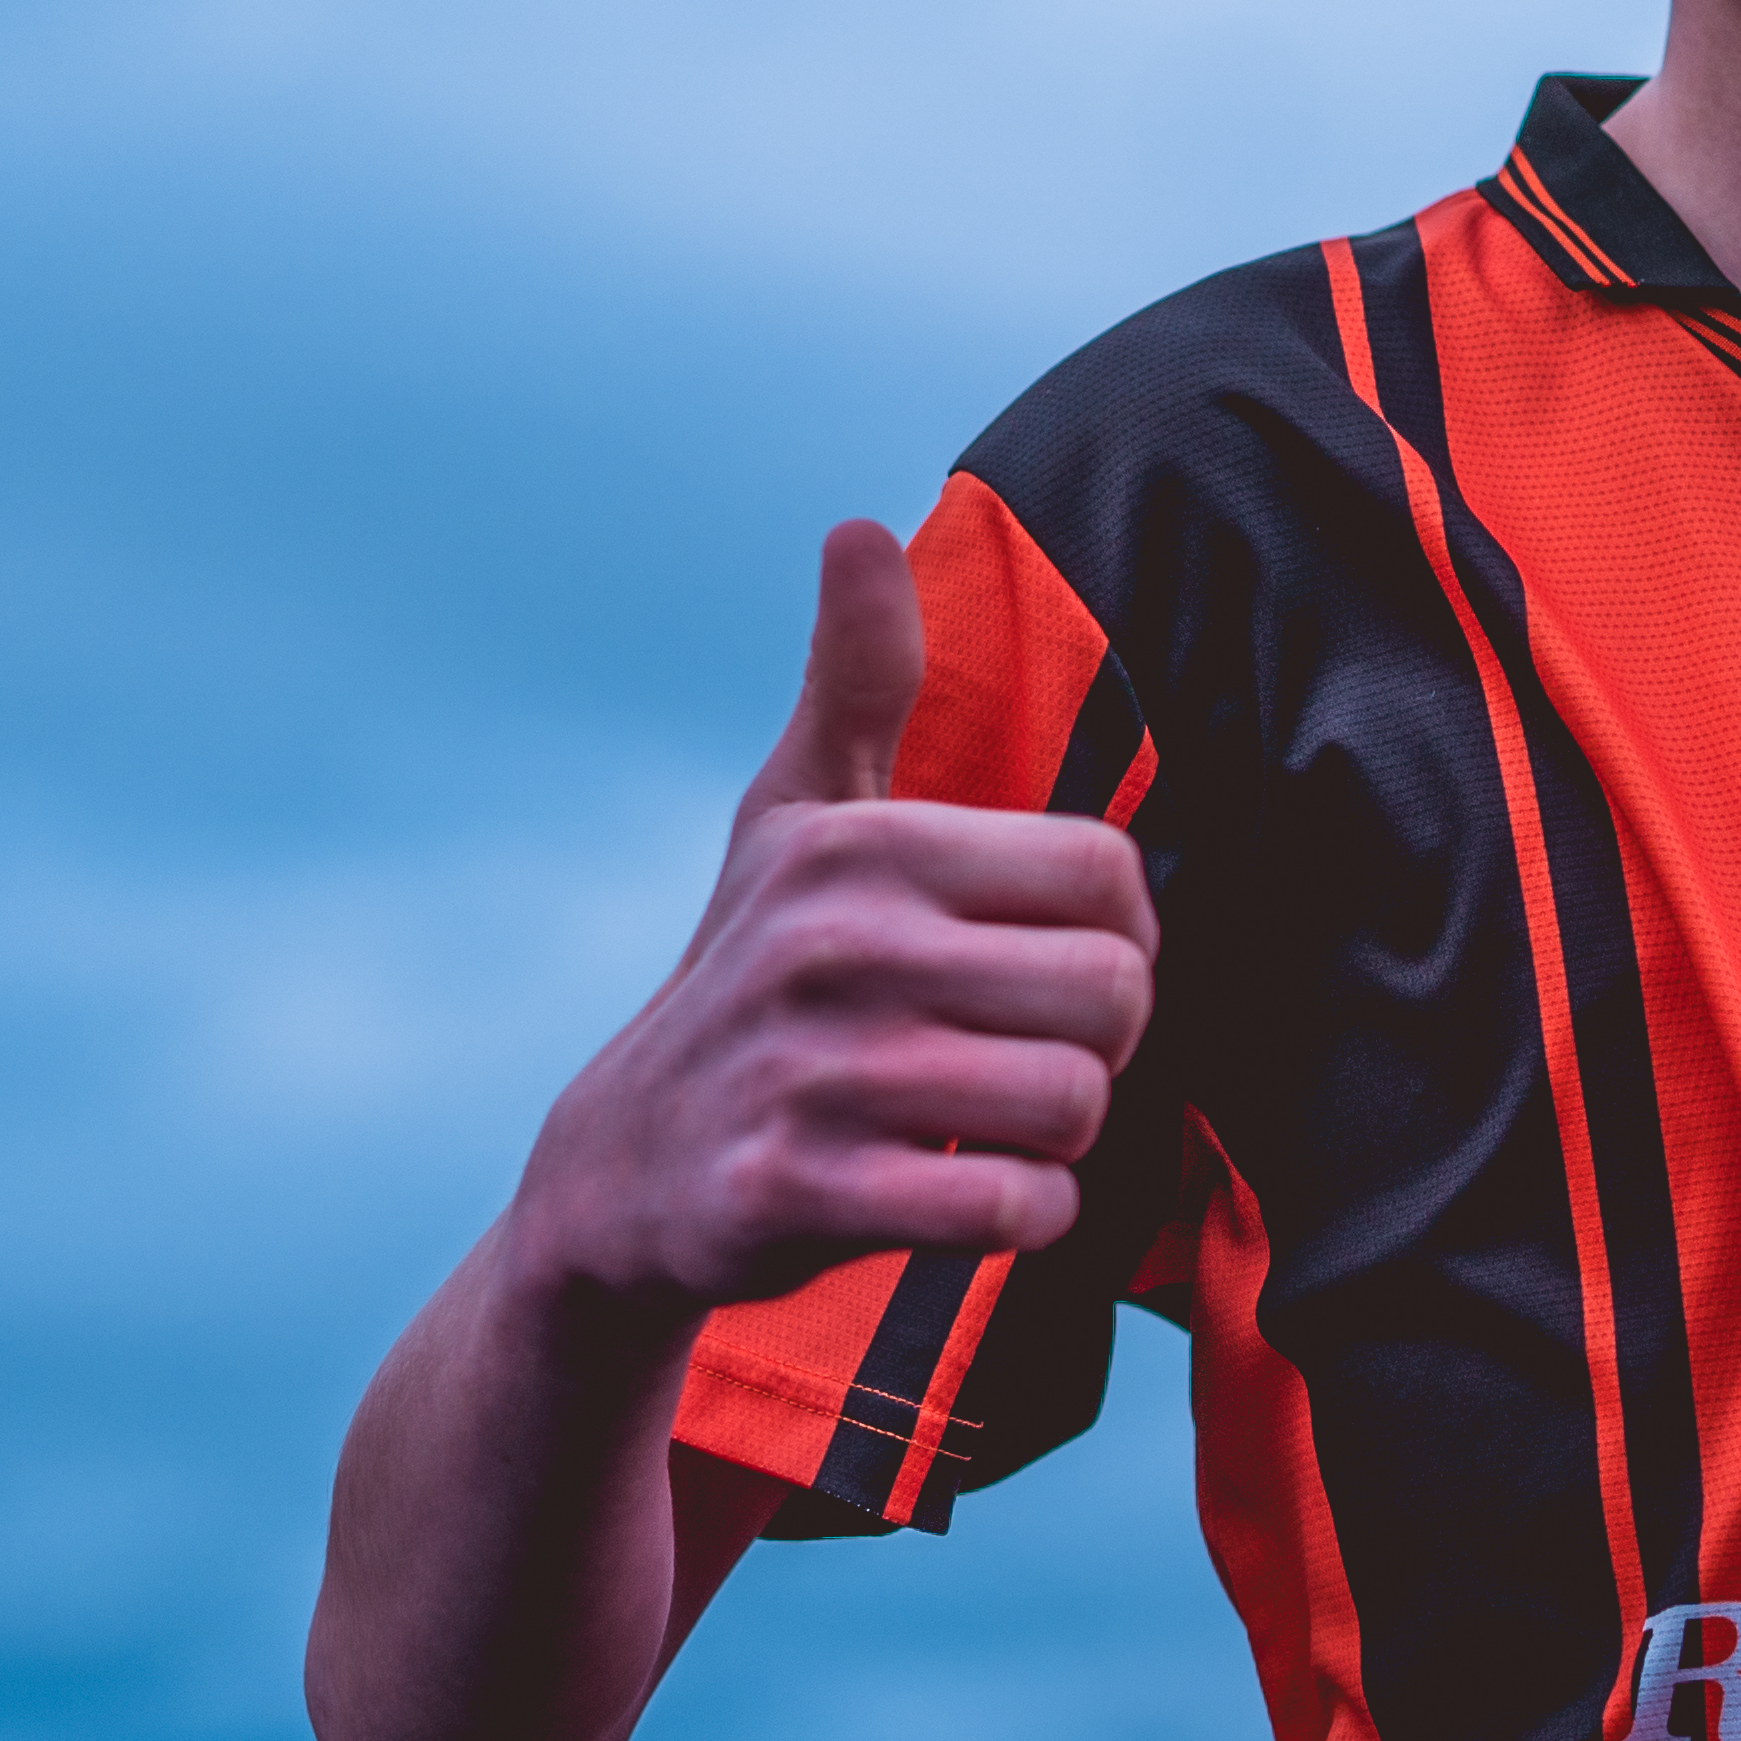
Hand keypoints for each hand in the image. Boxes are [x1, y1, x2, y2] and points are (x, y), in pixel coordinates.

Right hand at [505, 522, 1157, 1317]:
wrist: (623, 1167)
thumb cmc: (756, 973)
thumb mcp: (794, 816)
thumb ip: (853, 678)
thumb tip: (857, 523)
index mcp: (860, 843)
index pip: (1111, 875)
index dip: (1117, 936)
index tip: (1051, 966)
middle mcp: (832, 943)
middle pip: (1111, 991)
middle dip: (1100, 1044)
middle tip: (1034, 1057)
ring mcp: (809, 1069)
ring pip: (1071, 1102)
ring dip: (1062, 1137)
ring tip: (998, 1125)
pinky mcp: (793, 1188)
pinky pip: (1005, 1206)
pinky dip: (1023, 1217)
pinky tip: (978, 1199)